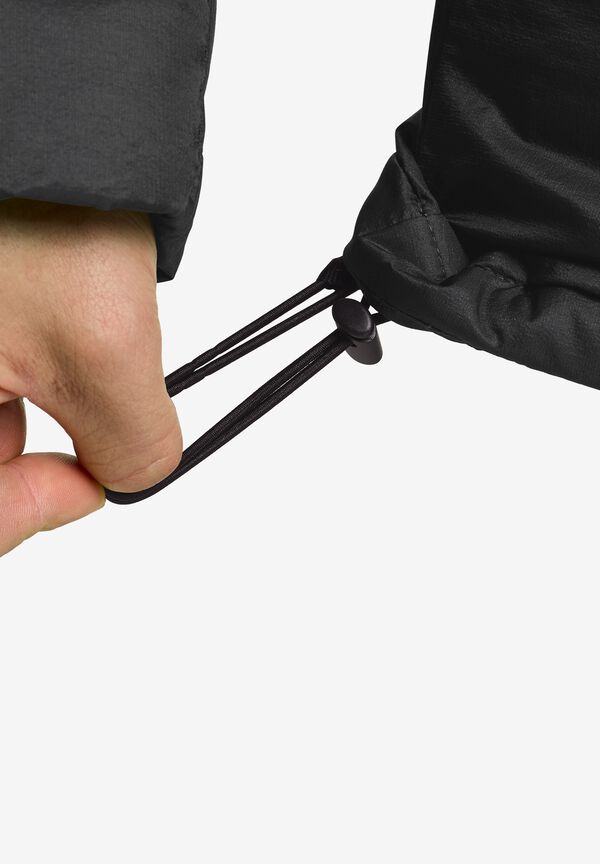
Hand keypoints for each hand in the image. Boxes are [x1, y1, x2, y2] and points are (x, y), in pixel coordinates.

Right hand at [0, 199, 182, 556]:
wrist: (35, 107)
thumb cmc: (34, 203)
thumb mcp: (102, 348)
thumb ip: (131, 446)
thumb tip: (133, 475)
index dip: (28, 513)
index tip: (88, 485)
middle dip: (39, 456)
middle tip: (94, 428)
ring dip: (39, 407)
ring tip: (70, 343)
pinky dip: (32, 370)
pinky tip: (60, 330)